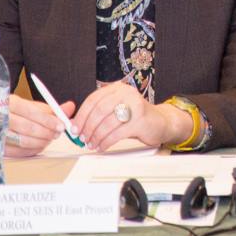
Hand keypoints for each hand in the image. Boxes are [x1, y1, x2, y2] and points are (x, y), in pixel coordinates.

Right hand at [6, 93, 75, 157]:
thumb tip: (70, 107)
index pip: (30, 111)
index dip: (48, 120)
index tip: (61, 125)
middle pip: (26, 127)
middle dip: (46, 132)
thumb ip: (52, 109)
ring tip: (49, 139)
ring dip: (41, 142)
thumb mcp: (33, 106)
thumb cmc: (17, 113)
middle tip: (57, 134)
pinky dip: (32, 150)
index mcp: (10, 102)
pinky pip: (17, 152)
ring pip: (22, 141)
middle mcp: (0, 117)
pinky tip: (39, 145)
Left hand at [70, 81, 189, 150]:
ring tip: (92, 144)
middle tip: (82, 138)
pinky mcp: (140, 120)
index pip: (93, 99)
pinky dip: (106, 142)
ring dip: (96, 137)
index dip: (81, 115)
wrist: (161, 122)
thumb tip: (76, 125)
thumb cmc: (136, 117)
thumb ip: (99, 114)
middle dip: (87, 127)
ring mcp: (135, 106)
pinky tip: (102, 146)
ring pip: (107, 123)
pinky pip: (117, 133)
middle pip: (99, 110)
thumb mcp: (117, 110)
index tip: (74, 128)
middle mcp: (127, 93)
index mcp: (118, 88)